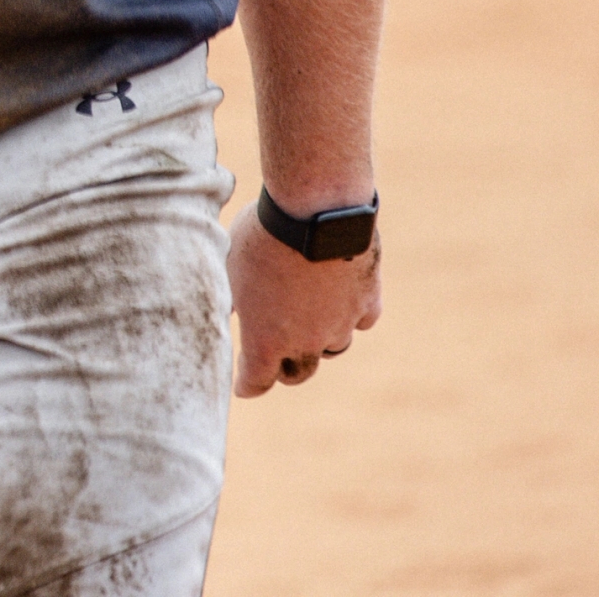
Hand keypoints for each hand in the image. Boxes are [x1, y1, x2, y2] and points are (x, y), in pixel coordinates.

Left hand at [227, 204, 380, 396]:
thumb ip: (234, 296)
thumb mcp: (229, 265)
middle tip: (278, 358)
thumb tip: (233, 307)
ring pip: (334, 346)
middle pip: (300, 372)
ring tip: (309, 322)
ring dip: (320, 339)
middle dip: (287, 368)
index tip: (243, 387)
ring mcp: (341, 324)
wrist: (314, 211)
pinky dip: (351, 314)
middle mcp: (307, 341)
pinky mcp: (368, 302)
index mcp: (266, 339)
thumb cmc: (260, 236)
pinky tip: (343, 301)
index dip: (248, 385)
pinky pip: (361, 319)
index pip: (257, 380)